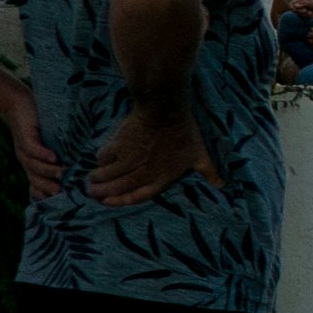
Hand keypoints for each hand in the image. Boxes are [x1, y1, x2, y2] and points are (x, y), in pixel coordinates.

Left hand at [0, 93, 62, 198]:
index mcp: (32, 165)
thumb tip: (78, 164)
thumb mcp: (46, 142)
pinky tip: (53, 156)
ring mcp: (24, 150)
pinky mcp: (25, 136)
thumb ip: (57, 154)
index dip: (46, 194)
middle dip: (47, 187)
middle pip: (35, 179)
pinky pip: (32, 148)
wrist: (15, 104)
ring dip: (48, 171)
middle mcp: (26, 160)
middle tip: (62, 194)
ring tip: (63, 174)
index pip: (37, 185)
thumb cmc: (36, 123)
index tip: (60, 200)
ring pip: (34, 165)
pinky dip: (43, 153)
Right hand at [86, 105, 206, 206]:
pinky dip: (100, 160)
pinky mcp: (119, 145)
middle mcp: (144, 171)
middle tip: (92, 193)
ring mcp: (130, 159)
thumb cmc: (185, 132)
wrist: (166, 110)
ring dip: (97, 180)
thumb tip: (222, 184)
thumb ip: (208, 171)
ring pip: (108, 175)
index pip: (141, 195)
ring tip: (90, 181)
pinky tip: (98, 161)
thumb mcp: (200, 154)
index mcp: (162, 177)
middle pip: (119, 187)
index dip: (123, 201)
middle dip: (103, 193)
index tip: (109, 202)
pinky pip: (105, 157)